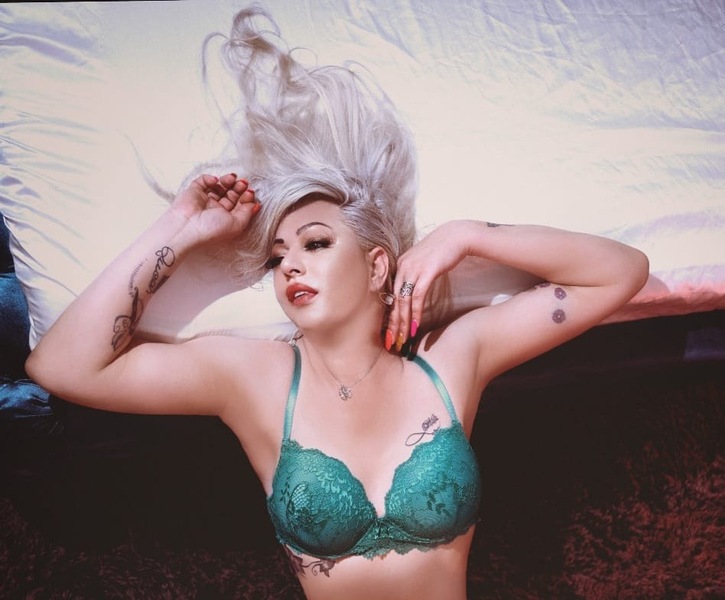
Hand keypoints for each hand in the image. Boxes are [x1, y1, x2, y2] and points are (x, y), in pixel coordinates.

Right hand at [171, 173, 258, 244]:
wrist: (187, 227)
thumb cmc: (212, 230)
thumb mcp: (238, 224)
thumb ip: (248, 212)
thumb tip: (256, 204)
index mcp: (227, 218)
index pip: (240, 204)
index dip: (246, 196)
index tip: (250, 192)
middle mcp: (217, 210)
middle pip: (231, 194)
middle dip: (239, 187)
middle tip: (243, 183)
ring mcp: (205, 200)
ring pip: (219, 186)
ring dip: (227, 180)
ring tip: (232, 178)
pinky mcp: (194, 191)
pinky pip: (204, 181)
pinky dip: (210, 178)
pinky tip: (214, 181)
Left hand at [387, 221, 471, 351]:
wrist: (458, 236)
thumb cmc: (443, 250)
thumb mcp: (424, 262)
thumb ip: (415, 275)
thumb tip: (412, 292)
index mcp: (400, 265)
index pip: (390, 294)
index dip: (389, 314)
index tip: (389, 331)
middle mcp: (403, 266)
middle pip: (394, 300)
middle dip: (393, 323)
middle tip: (391, 341)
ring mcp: (413, 268)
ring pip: (403, 300)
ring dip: (403, 322)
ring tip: (403, 338)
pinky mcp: (426, 271)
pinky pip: (417, 296)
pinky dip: (415, 312)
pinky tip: (415, 325)